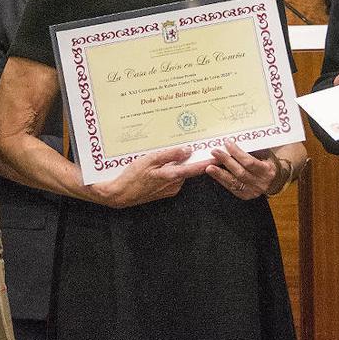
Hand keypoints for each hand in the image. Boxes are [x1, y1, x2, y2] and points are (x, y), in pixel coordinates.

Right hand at [87, 146, 208, 208]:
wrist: (120, 195)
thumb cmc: (132, 176)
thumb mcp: (150, 160)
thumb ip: (170, 155)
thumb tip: (187, 150)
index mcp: (172, 176)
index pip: (195, 168)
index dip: (208, 162)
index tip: (218, 156)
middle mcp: (174, 185)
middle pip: (188, 169)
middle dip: (190, 159)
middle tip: (191, 145)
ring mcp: (169, 189)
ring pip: (179, 173)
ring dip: (177, 164)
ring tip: (167, 154)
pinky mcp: (164, 191)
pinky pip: (172, 178)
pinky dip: (170, 170)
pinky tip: (159, 165)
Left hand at [206, 141, 278, 199]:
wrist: (275, 180)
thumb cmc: (268, 163)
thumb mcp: (265, 154)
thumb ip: (252, 150)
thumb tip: (234, 142)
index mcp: (267, 170)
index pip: (250, 162)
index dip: (237, 153)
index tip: (227, 143)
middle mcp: (261, 182)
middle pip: (240, 172)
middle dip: (226, 161)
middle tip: (215, 152)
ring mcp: (253, 191)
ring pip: (234, 182)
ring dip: (220, 174)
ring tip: (209, 166)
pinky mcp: (245, 195)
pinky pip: (231, 188)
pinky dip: (221, 180)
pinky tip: (214, 174)